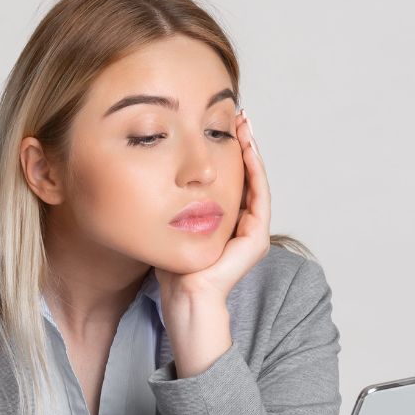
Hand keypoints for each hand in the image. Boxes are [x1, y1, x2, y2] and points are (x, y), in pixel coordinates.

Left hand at [155, 109, 270, 303]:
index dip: (231, 149)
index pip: (234, 176)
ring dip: (252, 152)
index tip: (223, 122)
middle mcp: (244, 224)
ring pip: (257, 180)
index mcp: (228, 220)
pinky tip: (246, 150)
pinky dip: (254, 172)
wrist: (182, 300)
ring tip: (244, 125)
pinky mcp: (256, 240)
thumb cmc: (172, 267)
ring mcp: (254, 232)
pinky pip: (259, 197)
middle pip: (248, 174)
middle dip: (244, 143)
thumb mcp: (171, 222)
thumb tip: (155, 173)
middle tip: (240, 114)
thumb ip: (172, 201)